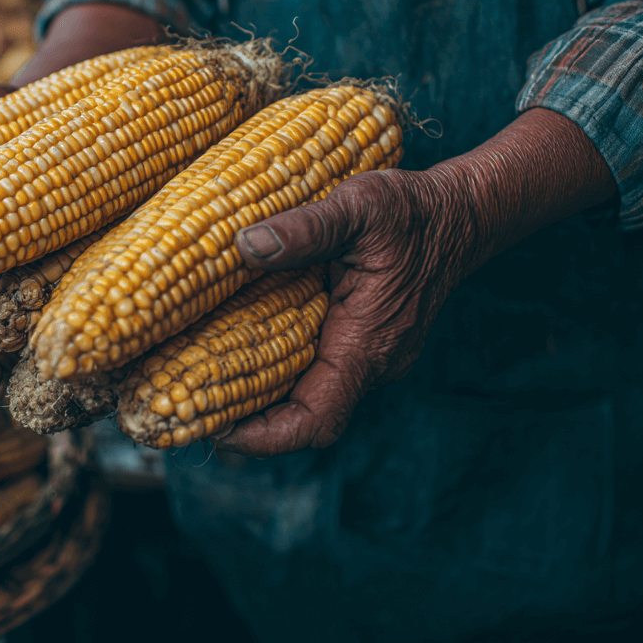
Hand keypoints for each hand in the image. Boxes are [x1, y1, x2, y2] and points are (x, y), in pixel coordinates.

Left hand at [219, 168, 470, 456]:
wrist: (460, 213)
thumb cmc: (412, 209)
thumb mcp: (359, 205)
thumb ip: (306, 227)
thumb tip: (243, 244)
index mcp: (367, 342)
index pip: (316, 419)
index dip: (264, 437)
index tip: (214, 430)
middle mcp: (370, 361)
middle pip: (302, 417)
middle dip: (246, 421)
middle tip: (182, 406)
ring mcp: (368, 354)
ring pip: (307, 395)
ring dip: (257, 395)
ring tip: (192, 380)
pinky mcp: (362, 340)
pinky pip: (315, 370)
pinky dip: (274, 368)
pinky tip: (232, 345)